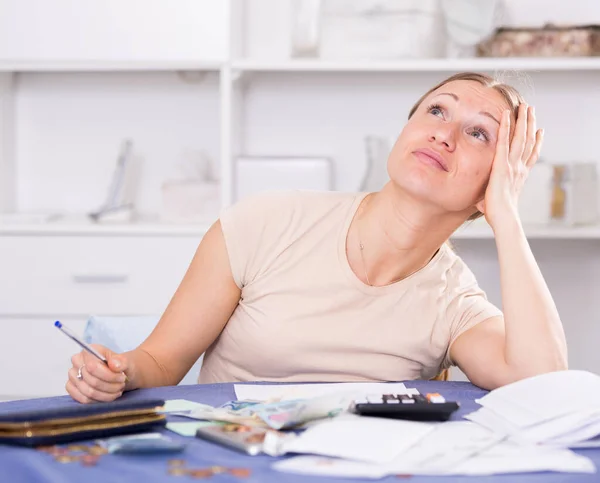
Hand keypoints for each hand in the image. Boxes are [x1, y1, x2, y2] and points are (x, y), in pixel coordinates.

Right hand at [66, 344, 128, 403]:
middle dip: (110, 386)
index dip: (109, 376)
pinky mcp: (72, 388)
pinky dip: (98, 400)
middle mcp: (77, 361)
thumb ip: (122, 362)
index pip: (93, 367)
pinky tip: (108, 396)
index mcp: (88, 351)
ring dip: (106, 395)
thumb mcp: (127, 362)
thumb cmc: (121, 366)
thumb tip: (114, 365)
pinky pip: (83, 399)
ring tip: (117, 390)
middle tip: (121, 385)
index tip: (122, 378)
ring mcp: (73, 375)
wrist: (120, 373)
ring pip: (88, 392)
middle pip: (92, 381)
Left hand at [476, 103, 543, 228]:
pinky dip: (506, 126)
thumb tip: (479, 205)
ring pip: (521, 137)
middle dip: (530, 123)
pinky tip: (506, 114)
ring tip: (525, 106)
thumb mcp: (494, 202)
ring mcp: (513, 165)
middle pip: (528, 140)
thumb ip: (488, 198)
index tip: (540, 131)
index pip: (531, 154)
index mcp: (520, 175)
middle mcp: (520, 167)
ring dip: (523, 119)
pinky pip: (504, 141)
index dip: (537, 142)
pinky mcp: (502, 164)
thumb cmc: (498, 214)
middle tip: (532, 110)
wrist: (503, 217)